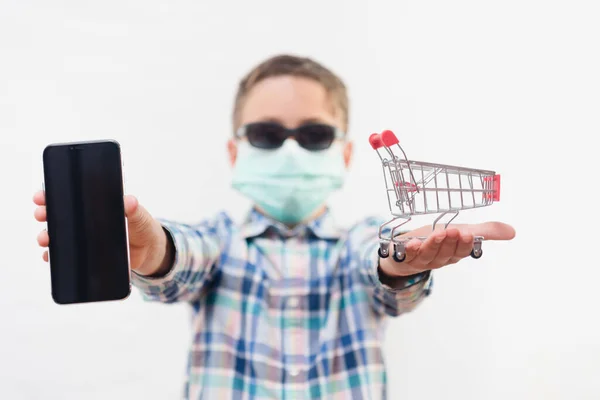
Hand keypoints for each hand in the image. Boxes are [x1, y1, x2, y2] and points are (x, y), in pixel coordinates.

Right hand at [33, 190, 172, 275]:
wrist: (150, 250)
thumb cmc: (142, 226)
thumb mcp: (140, 215)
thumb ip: (134, 209)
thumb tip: (129, 200)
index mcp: (96, 206)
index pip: (71, 197)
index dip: (54, 195)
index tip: (42, 196)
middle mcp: (87, 221)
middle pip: (60, 215)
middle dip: (46, 213)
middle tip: (41, 214)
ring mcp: (85, 238)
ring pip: (59, 235)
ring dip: (48, 236)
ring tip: (45, 238)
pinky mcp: (87, 255)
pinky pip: (67, 255)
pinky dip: (55, 256)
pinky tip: (50, 256)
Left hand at [378, 222, 515, 277]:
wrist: (408, 248)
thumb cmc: (438, 239)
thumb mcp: (461, 231)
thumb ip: (485, 231)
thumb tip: (513, 232)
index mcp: (454, 253)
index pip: (462, 251)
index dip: (464, 244)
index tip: (468, 233)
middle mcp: (439, 259)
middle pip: (446, 253)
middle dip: (450, 243)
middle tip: (454, 230)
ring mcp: (421, 259)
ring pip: (428, 254)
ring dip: (433, 244)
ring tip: (437, 234)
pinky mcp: (404, 257)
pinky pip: (407, 256)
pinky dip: (409, 250)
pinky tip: (411, 243)